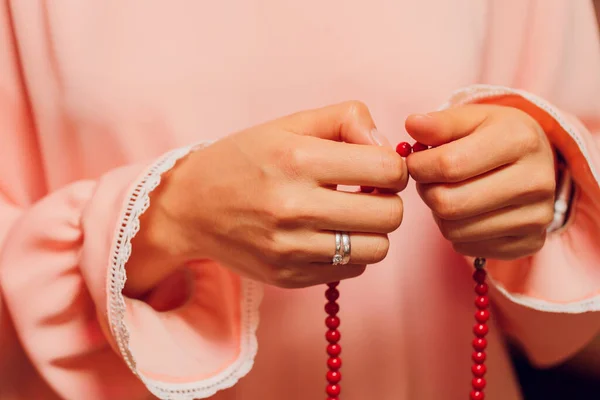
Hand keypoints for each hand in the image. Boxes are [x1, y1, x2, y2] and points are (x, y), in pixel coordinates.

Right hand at [125, 101, 407, 296]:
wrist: (189, 207)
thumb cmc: (243, 159)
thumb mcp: (289, 124)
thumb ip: (345, 119)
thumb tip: (387, 146)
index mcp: (297, 159)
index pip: (386, 170)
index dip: (393, 167)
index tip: (378, 167)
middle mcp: (294, 207)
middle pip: (389, 215)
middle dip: (388, 200)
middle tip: (367, 192)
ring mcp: (291, 248)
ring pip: (376, 249)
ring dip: (372, 231)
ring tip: (349, 216)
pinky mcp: (288, 276)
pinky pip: (350, 271)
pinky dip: (349, 253)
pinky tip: (327, 235)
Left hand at [405, 104, 555, 259]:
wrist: (537, 161)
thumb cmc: (496, 136)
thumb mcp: (471, 118)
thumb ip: (439, 123)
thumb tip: (412, 124)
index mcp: (520, 140)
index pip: (448, 165)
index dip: (418, 166)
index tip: (415, 161)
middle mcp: (535, 181)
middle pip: (448, 203)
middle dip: (427, 192)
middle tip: (430, 180)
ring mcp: (537, 216)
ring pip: (453, 230)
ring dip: (439, 214)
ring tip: (450, 193)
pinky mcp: (531, 243)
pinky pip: (467, 247)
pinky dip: (457, 232)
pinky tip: (468, 212)